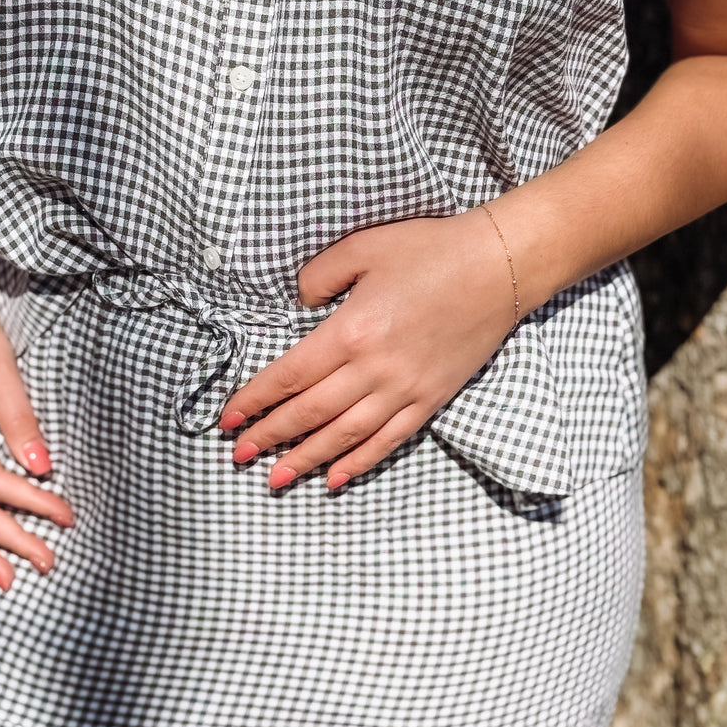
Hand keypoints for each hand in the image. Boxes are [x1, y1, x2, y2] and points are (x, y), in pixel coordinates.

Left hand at [219, 210, 516, 487]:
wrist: (498, 266)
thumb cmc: (429, 249)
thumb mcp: (361, 248)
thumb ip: (318, 277)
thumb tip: (298, 307)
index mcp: (350, 331)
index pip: (289, 376)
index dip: (255, 401)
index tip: (228, 420)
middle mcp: (374, 369)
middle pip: (310, 413)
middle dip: (269, 437)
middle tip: (239, 457)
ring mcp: (405, 390)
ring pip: (345, 435)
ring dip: (306, 460)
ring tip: (275, 479)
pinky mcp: (431, 399)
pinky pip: (388, 440)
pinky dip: (359, 463)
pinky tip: (334, 479)